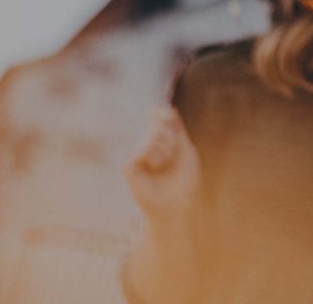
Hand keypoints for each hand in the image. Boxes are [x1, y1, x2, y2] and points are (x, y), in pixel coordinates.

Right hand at [126, 105, 201, 228]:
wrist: (178, 205)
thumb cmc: (184, 179)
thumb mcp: (184, 149)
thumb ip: (175, 128)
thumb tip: (162, 108)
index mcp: (161, 140)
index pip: (159, 117)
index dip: (163, 113)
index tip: (162, 115)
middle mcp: (146, 145)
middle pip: (159, 125)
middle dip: (172, 140)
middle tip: (172, 158)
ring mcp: (136, 155)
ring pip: (151, 136)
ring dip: (166, 152)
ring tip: (163, 167)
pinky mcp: (128, 166)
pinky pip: (140, 149)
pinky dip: (152, 158)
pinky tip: (153, 170)